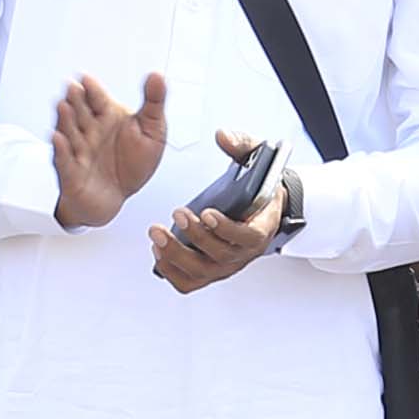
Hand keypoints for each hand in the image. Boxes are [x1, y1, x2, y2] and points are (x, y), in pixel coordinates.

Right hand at [51, 72, 170, 230]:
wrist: (116, 198)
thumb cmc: (131, 163)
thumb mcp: (152, 131)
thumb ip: (154, 103)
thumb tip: (157, 76)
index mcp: (108, 117)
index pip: (98, 98)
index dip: (92, 89)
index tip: (87, 79)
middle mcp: (90, 130)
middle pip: (80, 112)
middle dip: (76, 100)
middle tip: (73, 88)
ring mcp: (78, 150)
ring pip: (69, 132)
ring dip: (65, 120)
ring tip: (64, 107)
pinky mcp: (71, 171)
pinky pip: (64, 160)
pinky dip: (60, 150)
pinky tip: (58, 138)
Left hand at [153, 135, 280, 293]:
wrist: (261, 208)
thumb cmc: (258, 186)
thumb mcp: (258, 159)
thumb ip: (242, 144)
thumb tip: (223, 136)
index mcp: (261, 227)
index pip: (249, 237)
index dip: (226, 229)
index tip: (207, 213)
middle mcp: (244, 252)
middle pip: (220, 257)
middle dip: (194, 237)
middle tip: (177, 213)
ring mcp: (226, 265)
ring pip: (201, 272)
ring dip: (175, 255)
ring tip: (157, 233)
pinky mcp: (209, 271)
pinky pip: (188, 282)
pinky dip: (171, 271)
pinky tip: (158, 250)